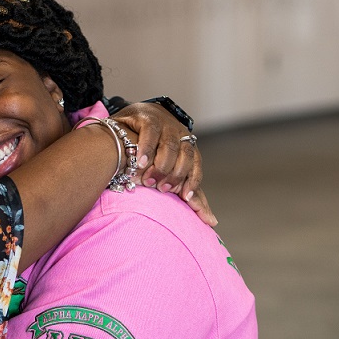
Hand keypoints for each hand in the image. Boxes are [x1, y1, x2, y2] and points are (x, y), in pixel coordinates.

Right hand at [110, 102, 214, 225]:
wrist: (125, 129)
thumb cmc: (149, 158)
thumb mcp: (170, 176)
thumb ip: (189, 195)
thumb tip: (212, 222)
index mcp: (187, 145)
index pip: (196, 163)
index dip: (192, 180)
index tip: (185, 197)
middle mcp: (178, 132)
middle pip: (185, 154)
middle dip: (175, 174)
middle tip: (162, 190)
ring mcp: (163, 122)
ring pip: (170, 145)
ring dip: (161, 165)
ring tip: (149, 181)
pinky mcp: (146, 116)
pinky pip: (150, 132)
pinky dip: (147, 148)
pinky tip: (141, 162)